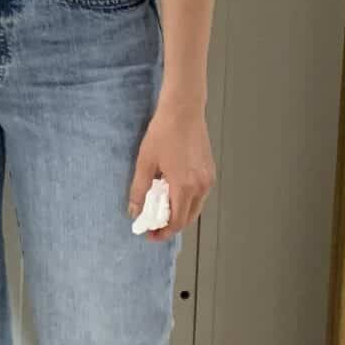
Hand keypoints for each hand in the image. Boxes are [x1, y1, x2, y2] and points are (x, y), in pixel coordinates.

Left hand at [128, 97, 214, 240]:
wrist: (183, 110)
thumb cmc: (164, 132)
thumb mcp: (145, 161)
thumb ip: (140, 189)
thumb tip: (135, 210)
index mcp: (184, 186)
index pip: (176, 221)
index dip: (163, 232)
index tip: (150, 234)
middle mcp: (201, 186)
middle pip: (187, 218)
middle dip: (171, 226)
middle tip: (154, 225)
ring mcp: (208, 179)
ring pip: (195, 208)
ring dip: (179, 214)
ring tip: (160, 209)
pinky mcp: (210, 171)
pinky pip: (199, 195)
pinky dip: (187, 201)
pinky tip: (172, 194)